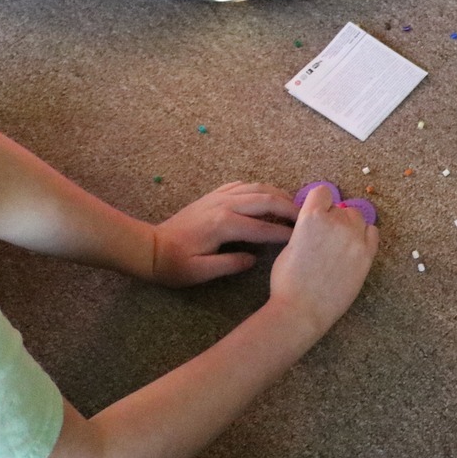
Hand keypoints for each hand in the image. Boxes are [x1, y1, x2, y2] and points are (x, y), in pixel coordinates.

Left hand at [149, 181, 298, 286]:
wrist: (150, 248)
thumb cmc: (174, 264)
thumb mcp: (200, 272)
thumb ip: (229, 264)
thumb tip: (254, 259)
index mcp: (223, 224)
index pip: (262, 227)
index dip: (283, 233)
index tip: (300, 238)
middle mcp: (224, 205)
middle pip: (265, 199)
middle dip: (288, 207)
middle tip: (306, 217)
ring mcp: (219, 197)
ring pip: (256, 187)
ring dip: (277, 194)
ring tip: (292, 206)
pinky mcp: (213, 195)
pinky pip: (242, 185)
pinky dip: (259, 189)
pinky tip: (266, 196)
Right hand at [265, 183, 376, 338]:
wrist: (302, 310)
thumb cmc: (288, 281)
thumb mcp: (289, 244)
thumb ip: (306, 226)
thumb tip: (318, 219)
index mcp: (312, 218)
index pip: (322, 192)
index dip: (318, 203)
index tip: (316, 213)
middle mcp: (337, 223)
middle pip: (340, 207)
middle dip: (333, 218)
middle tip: (325, 238)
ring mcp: (355, 238)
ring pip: (357, 217)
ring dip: (349, 225)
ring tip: (338, 245)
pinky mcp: (368, 253)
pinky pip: (372, 232)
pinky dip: (364, 235)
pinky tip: (353, 248)